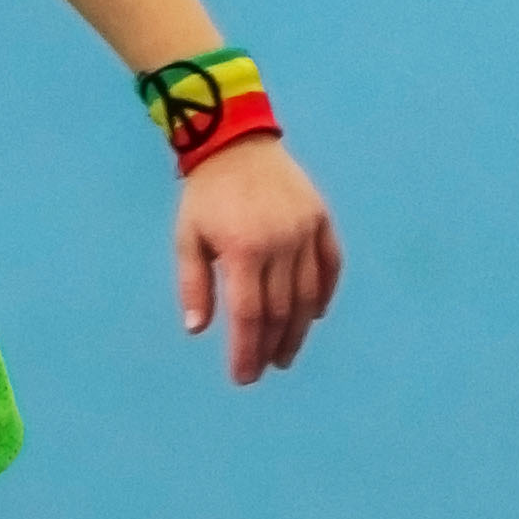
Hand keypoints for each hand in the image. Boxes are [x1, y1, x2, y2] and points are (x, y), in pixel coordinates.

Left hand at [175, 138, 342, 384]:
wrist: (235, 142)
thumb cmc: (206, 195)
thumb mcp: (187, 239)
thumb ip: (193, 285)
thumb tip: (198, 330)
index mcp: (244, 250)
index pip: (250, 316)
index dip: (248, 351)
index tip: (243, 376)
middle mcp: (281, 243)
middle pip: (281, 311)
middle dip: (271, 346)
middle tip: (263, 368)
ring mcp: (306, 230)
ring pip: (309, 294)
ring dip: (298, 330)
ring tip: (285, 354)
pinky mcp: (321, 218)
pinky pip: (331, 264)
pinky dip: (324, 293)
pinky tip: (313, 316)